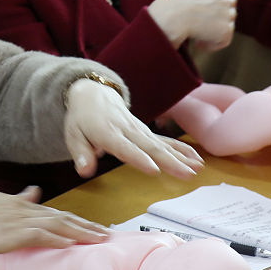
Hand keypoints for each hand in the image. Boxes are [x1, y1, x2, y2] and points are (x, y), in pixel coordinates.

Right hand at [0, 185, 109, 252]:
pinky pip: (39, 236)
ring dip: (80, 232)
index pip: (54, 212)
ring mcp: (17, 221)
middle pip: (62, 217)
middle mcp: (23, 210)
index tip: (93, 226)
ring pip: (57, 225)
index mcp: (19, 204)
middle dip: (87, 226)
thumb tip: (34, 191)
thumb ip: (17, 199)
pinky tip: (71, 243)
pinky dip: (57, 238)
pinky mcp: (10, 234)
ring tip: (100, 239)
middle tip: (108, 234)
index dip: (75, 219)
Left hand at [62, 77, 202, 178]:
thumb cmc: (82, 119)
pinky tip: (196, 159)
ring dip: (180, 157)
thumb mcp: (73, 135)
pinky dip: (181, 149)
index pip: (125, 148)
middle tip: (187, 174)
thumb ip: (81, 154)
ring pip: (161, 144)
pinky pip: (165, 141)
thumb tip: (84, 171)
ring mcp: (139, 130)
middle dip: (169, 161)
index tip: (154, 170)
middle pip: (150, 147)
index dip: (139, 159)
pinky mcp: (147, 132)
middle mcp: (127, 130)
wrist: (93, 94)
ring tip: (197, 168)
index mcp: (107, 132)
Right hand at [146, 0, 235, 50]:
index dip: (213, 8)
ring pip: (227, 27)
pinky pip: (223, 41)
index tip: (200, 11)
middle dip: (215, 19)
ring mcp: (228, 14)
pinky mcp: (226, 30)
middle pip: (229, 14)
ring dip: (213, 32)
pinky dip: (211, 45)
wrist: (170, 16)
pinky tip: (198, 42)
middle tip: (196, 22)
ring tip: (195, 32)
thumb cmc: (179, 2)